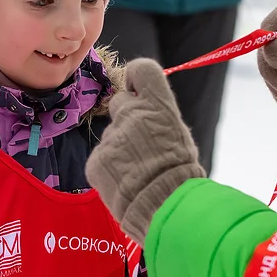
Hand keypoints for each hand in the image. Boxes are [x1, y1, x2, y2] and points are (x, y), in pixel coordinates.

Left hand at [87, 59, 205, 243]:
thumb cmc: (180, 174)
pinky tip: (125, 183)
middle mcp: (131, 114)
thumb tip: (148, 113)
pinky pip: (100, 158)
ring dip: (120, 149)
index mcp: (158, 105)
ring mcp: (111, 137)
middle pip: (120, 103)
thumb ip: (159, 118)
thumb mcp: (180, 136)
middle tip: (141, 145)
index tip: (136, 90)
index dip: (136, 78)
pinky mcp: (96, 159)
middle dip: (127, 120)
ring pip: (111, 136)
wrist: (165, 207)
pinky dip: (109, 169)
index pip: (142, 69)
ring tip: (137, 172)